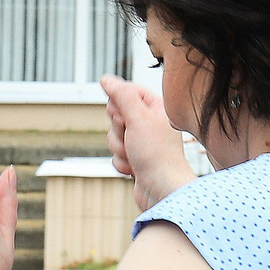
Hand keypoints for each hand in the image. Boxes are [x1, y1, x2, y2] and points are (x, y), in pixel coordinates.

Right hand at [99, 75, 196, 211]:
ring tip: (135, 157)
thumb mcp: (137, 118)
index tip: (123, 116)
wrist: (162, 190)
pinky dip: (122, 163)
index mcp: (157, 108)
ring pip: (114, 136)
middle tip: (132, 138)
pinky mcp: (137, 159)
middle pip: (117, 115)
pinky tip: (135, 170)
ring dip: (119, 148)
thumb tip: (106, 79)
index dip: (119, 104)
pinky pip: (116, 155)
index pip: (128, 92)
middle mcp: (151, 123)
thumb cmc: (156, 154)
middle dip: (118, 130)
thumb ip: (121, 95)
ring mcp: (143, 142)